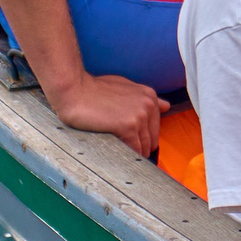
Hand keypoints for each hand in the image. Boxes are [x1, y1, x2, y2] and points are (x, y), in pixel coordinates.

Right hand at [44, 70, 164, 157]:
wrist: (74, 91)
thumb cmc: (94, 89)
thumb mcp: (124, 87)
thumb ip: (145, 98)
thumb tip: (167, 106)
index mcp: (149, 96)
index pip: (155, 128)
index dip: (144, 137)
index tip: (132, 141)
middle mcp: (148, 105)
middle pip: (152, 139)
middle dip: (140, 147)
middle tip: (124, 149)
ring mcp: (139, 116)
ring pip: (144, 147)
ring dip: (133, 153)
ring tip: (120, 152)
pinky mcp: (128, 127)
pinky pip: (134, 149)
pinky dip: (127, 154)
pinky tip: (117, 152)